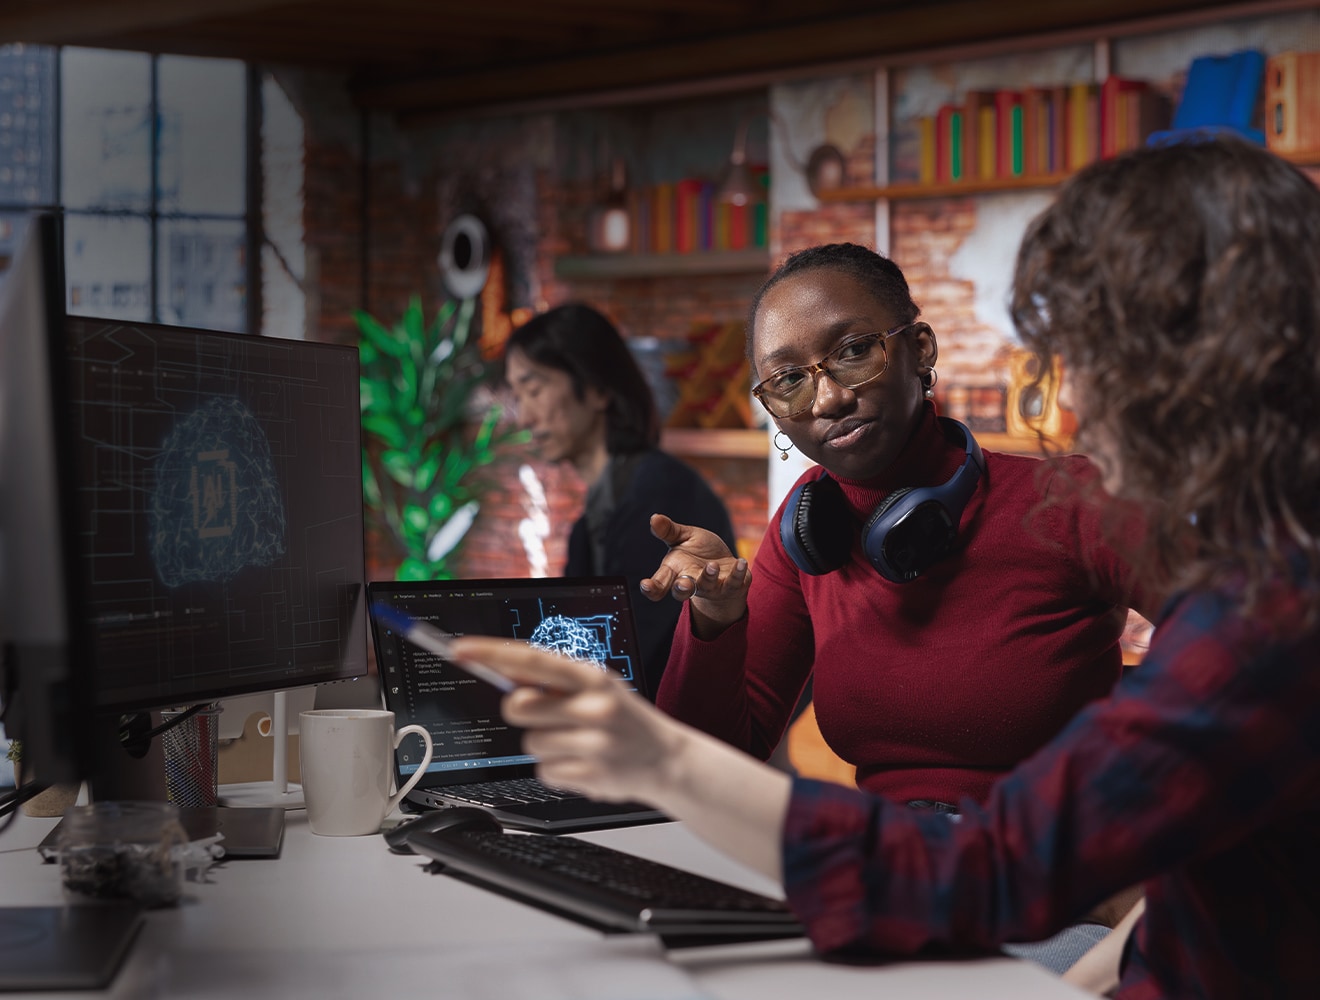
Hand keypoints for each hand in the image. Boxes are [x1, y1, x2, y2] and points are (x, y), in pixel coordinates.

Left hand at [447, 636, 685, 804]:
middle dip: (523, 712)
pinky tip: (583, 763)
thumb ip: (555, 680)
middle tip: (548, 716)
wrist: (666, 758)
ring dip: (546, 745)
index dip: (491, 653)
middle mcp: (593, 706)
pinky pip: (544, 772)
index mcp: (592, 676)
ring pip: (530, 743)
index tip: (460, 649)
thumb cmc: (624, 718)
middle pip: (518, 706)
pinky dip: (558, 770)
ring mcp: (593, 742)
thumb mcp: (598, 686)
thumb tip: (502, 669)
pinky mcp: (590, 775)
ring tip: (577, 743)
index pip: (531, 659)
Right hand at [639, 514, 750, 636]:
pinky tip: (741, 562)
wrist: (724, 566)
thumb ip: (669, 531)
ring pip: (707, 586)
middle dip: (682, 588)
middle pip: (681, 592)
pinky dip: (737, 573)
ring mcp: (711, 587)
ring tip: (712, 565)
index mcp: (674, 571)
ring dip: (708, 577)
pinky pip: (733, 582)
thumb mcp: (683, 538)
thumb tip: (654, 518)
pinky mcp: (730, 586)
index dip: (652, 587)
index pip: (660, 583)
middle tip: (684, 583)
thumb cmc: (699, 553)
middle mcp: (690, 582)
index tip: (646, 585)